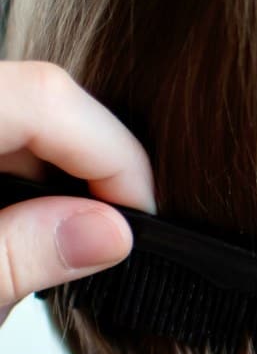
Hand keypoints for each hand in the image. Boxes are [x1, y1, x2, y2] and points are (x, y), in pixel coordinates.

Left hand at [0, 60, 155, 328]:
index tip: (141, 220)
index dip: (114, 155)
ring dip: (52, 181)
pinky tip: (17, 236)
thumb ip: (23, 254)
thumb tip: (110, 232)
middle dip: (88, 169)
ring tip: (53, 251)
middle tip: (107, 242)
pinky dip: (18, 183)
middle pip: (39, 102)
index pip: (47, 99)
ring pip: (19, 119)